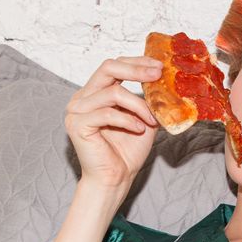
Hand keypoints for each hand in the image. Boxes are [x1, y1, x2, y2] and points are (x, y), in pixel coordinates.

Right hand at [64, 56, 162, 191]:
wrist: (116, 178)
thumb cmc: (127, 151)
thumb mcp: (144, 117)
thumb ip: (148, 98)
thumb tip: (165, 79)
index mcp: (95, 92)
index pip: (114, 66)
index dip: (137, 63)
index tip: (159, 67)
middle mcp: (83, 97)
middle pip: (108, 68)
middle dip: (136, 70)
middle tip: (157, 75)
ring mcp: (76, 110)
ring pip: (112, 93)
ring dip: (138, 106)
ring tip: (151, 120)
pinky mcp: (77, 124)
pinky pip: (107, 114)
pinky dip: (127, 120)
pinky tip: (138, 129)